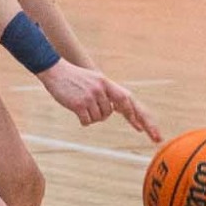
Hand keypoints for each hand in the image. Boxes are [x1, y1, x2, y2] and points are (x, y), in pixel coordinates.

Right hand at [38, 59, 163, 141]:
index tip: (144, 127)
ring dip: (92, 116)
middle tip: (151, 134)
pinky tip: (75, 108)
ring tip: (81, 104)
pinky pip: (88, 121)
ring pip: (100, 118)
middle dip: (136, 122)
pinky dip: (83, 120)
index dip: (136, 113)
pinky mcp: (80, 105)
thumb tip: (116, 108)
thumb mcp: (93, 80)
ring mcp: (91, 97)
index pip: (126, 99)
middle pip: (113, 111)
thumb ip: (105, 92)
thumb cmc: (73, 77)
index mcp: (105, 83)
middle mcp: (101, 89)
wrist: (54, 70)